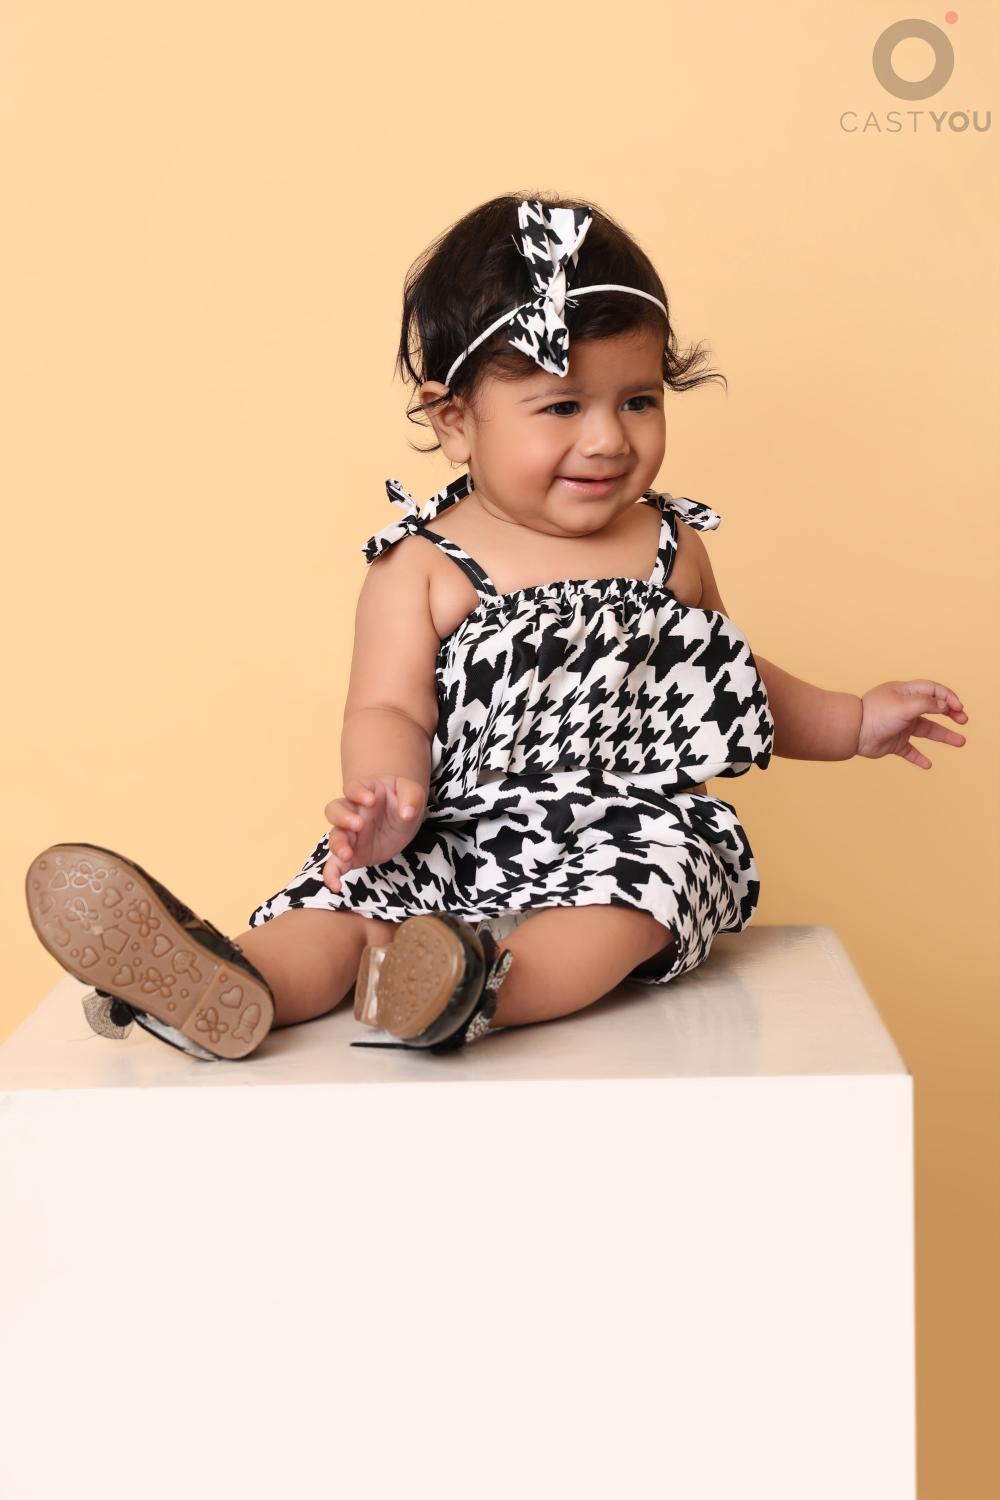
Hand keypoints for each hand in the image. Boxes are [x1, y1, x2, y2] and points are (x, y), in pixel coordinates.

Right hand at [322, 776, 427, 891]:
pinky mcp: (352, 854)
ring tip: (347, 854)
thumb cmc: (404, 801)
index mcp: (365, 792)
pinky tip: (336, 886)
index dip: (358, 793)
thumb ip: (411, 797)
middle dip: (343, 818)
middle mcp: (352, 812)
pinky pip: (335, 864)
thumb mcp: (413, 793)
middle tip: (359, 825)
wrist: (404, 820)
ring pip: (334, 836)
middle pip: (334, 810)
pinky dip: (332, 874)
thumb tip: (406, 812)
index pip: (353, 788)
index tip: (371, 800)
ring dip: (337, 845)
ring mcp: (350, 834)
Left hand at [857, 680, 967, 766]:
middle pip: (933, 710)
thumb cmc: (877, 714)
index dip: (948, 697)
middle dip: (951, 714)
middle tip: (964, 720)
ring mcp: (900, 726)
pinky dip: (920, 758)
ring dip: (944, 736)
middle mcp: (904, 708)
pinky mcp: (893, 744)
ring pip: (927, 731)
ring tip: (961, 742)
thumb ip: (927, 703)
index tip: (958, 707)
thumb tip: (945, 705)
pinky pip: (910, 751)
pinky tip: (928, 765)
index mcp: (905, 693)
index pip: (932, 690)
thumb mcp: (905, 704)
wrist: (852, 732)